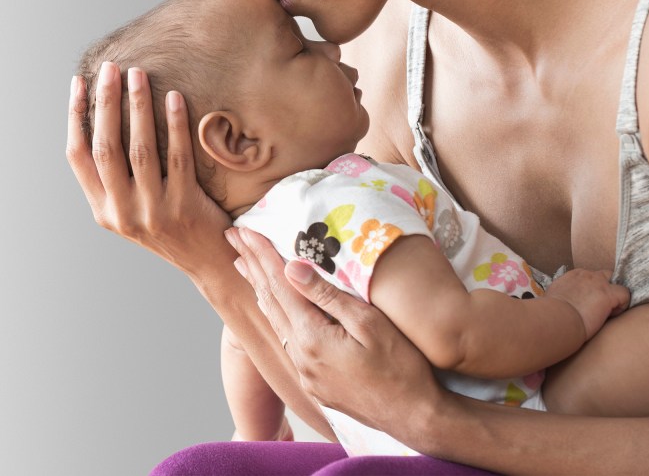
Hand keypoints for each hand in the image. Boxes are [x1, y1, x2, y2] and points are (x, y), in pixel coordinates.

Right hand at [66, 62, 230, 275]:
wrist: (211, 261)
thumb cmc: (172, 224)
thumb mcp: (133, 208)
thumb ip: (115, 178)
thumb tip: (104, 118)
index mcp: (102, 210)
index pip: (77, 157)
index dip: (75, 117)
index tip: (78, 82)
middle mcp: (122, 213)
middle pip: (106, 148)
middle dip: (106, 103)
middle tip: (110, 68)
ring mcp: (153, 212)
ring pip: (140, 151)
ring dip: (137, 107)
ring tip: (139, 74)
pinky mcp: (184, 207)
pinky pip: (178, 157)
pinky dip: (175, 125)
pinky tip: (175, 98)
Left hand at [225, 226, 445, 440]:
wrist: (416, 418)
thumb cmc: (402, 368)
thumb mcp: (369, 323)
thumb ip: (327, 296)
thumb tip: (291, 268)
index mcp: (312, 337)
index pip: (280, 285)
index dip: (262, 254)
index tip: (245, 230)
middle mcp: (300, 356)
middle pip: (269, 300)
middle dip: (251, 265)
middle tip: (232, 237)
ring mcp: (306, 372)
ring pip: (275, 320)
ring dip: (259, 289)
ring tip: (242, 264)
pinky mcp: (315, 383)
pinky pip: (286, 339)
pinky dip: (275, 314)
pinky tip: (272, 306)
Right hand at [545, 268, 630, 339]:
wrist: (557, 317)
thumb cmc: (552, 311)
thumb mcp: (554, 296)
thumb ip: (563, 293)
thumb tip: (562, 301)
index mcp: (574, 275)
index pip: (590, 277)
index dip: (593, 289)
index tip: (589, 302)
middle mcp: (588, 275)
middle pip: (606, 275)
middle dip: (607, 288)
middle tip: (602, 305)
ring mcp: (599, 283)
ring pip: (618, 284)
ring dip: (616, 296)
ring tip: (608, 312)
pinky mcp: (609, 294)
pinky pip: (626, 295)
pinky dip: (622, 305)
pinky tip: (611, 315)